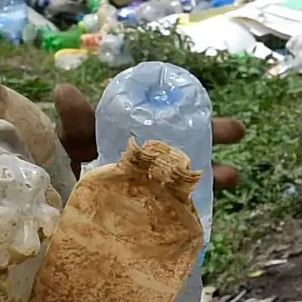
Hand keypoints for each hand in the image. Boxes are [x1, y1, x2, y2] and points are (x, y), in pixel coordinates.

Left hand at [55, 82, 246, 192]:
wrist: (64, 196)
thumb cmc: (72, 155)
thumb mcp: (73, 136)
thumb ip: (75, 119)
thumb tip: (65, 91)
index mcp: (140, 125)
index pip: (170, 112)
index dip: (190, 109)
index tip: (203, 106)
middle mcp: (157, 149)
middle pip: (191, 138)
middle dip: (215, 134)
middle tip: (237, 131)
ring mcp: (160, 179)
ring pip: (194, 171)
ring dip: (216, 172)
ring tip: (232, 176)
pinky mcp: (159, 206)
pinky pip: (184, 204)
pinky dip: (199, 206)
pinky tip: (211, 210)